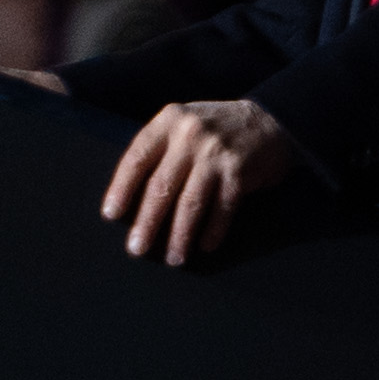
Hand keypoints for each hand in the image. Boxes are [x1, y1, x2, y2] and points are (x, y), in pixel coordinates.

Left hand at [103, 98, 295, 264]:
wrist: (268, 121)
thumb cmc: (212, 131)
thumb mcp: (181, 125)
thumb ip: (158, 150)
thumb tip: (129, 200)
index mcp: (168, 121)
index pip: (137, 158)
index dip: (121, 188)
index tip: (110, 215)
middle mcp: (190, 134)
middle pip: (162, 186)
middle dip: (147, 222)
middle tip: (137, 249)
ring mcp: (216, 152)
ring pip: (191, 202)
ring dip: (180, 235)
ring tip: (173, 258)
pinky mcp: (239, 170)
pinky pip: (222, 208)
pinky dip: (213, 231)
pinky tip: (205, 246)